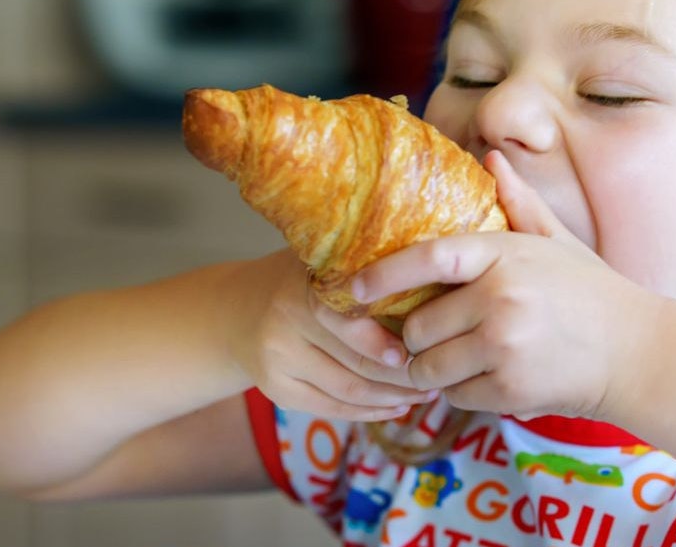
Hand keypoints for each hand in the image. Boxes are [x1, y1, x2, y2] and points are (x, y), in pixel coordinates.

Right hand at [228, 249, 437, 421]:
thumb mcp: (322, 261)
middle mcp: (284, 326)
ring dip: (393, 397)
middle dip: (404, 373)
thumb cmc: (298, 280)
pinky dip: (369, 413)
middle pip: (356, 361)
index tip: (422, 347)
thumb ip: (363, 267)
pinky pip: (331, 408)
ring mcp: (277, 362)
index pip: (349, 320)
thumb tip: (431, 267)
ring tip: (426, 393)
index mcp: (300, 288)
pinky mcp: (277, 391)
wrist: (237, 310)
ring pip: (348, 390)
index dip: (386, 339)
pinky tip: (396, 407)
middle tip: (438, 372)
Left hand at [350, 151, 656, 421]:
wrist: (639, 352)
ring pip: (429, 366)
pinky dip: (463, 392)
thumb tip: (490, 157)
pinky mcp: (510, 388)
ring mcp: (504, 345)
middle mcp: (500, 298)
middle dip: (417, 337)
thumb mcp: (557, 241)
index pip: (426, 258)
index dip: (384, 274)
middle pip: (418, 326)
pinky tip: (490, 378)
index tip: (355, 288)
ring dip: (434, 369)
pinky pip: (456, 395)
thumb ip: (519, 202)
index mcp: (504, 255)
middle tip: (433, 337)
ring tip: (461, 359)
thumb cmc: (592, 293)